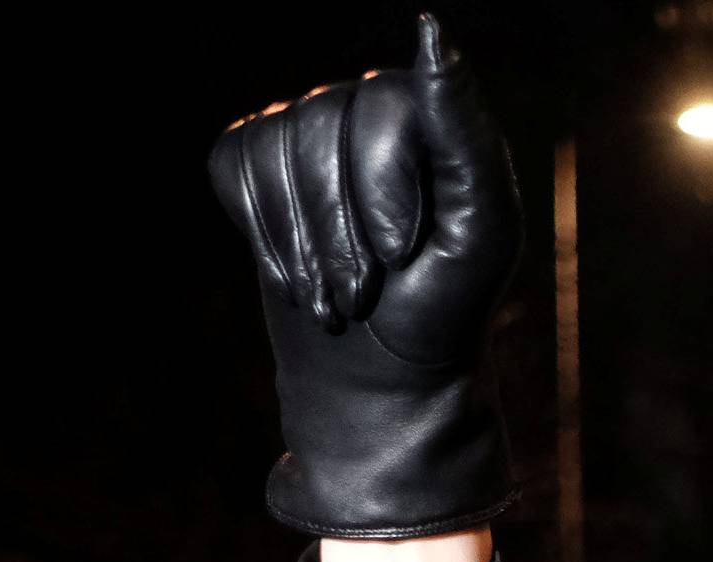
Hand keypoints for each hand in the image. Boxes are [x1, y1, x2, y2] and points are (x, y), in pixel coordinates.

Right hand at [208, 13, 522, 538]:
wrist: (381, 376)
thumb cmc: (441, 308)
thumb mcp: (479, 230)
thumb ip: (465, 133)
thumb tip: (432, 33)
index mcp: (427, 108)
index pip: (378, 109)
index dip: (380, 193)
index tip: (400, 258)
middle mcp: (363, 100)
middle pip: (318, 127)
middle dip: (338, 232)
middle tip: (363, 295)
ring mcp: (303, 126)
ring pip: (273, 151)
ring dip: (301, 247)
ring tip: (335, 298)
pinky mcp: (254, 161)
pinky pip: (233, 166)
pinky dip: (261, 235)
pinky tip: (296, 276)